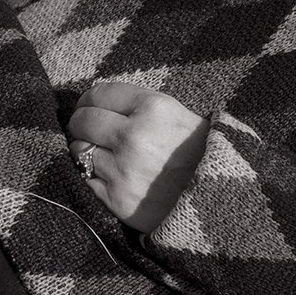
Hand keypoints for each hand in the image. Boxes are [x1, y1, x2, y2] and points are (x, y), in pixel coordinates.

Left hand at [67, 80, 209, 232]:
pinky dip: (93, 177)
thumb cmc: (195, 151)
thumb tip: (92, 102)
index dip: (87, 101)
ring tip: (105, 155)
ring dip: (87, 152)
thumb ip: (135, 103)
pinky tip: (111, 176)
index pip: (98, 95)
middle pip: (82, 121)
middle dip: (81, 124)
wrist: (216, 197)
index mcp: (152, 108)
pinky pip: (85, 180)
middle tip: (87, 131)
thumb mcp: (175, 113)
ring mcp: (123, 170)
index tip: (87, 107)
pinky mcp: (117, 199)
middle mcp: (134, 136)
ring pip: (79, 151)